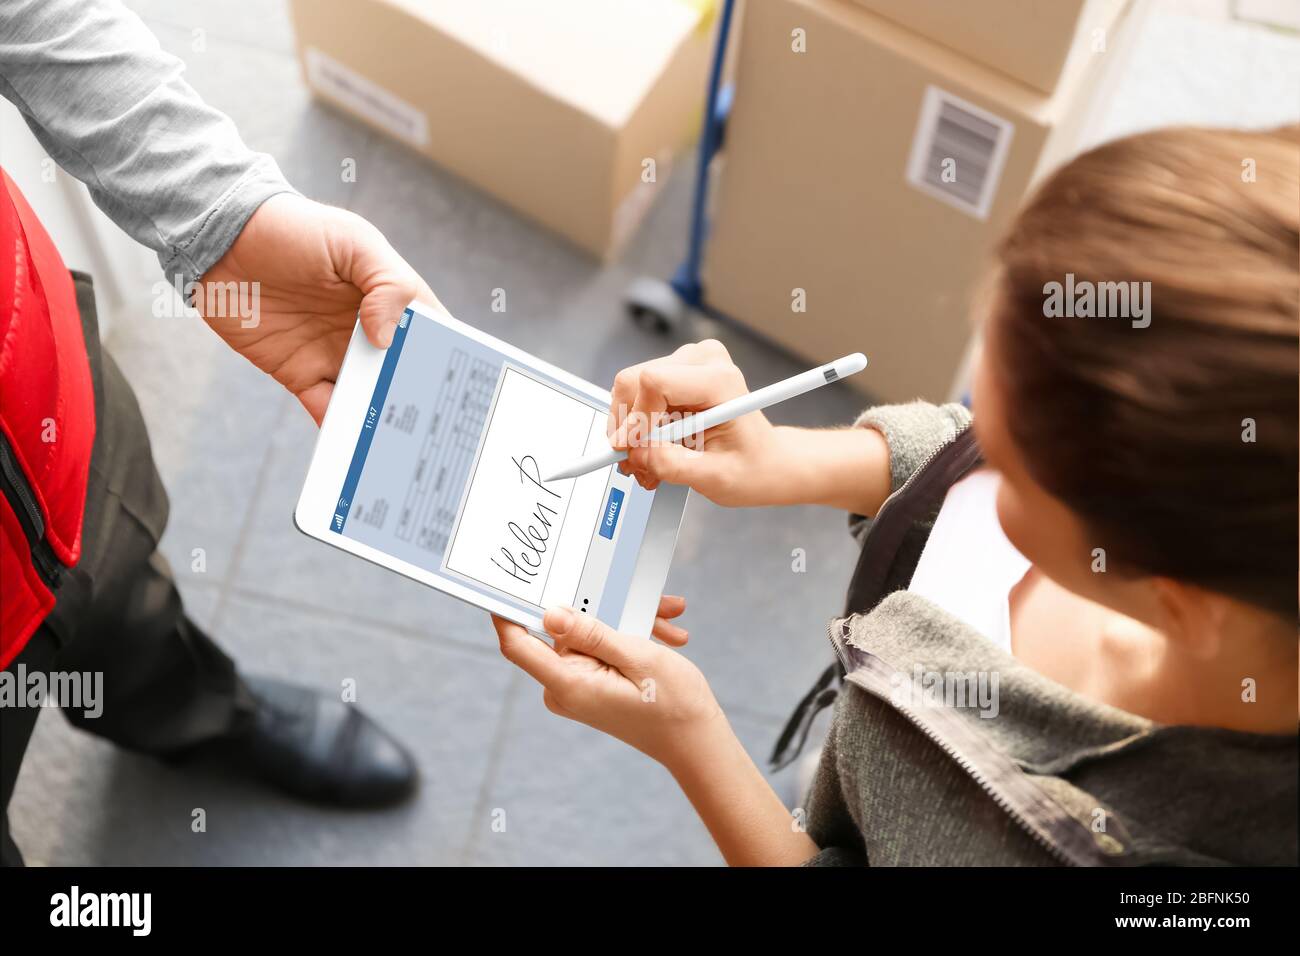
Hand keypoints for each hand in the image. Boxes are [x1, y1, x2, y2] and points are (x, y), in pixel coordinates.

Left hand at [194, 193, 440, 423]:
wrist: (220, 239)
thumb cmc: (291, 227)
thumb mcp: (351, 241)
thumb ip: (385, 284)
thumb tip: (391, 338)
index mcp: (390, 298)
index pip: (431, 331)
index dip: (446, 355)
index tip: (459, 383)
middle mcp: (368, 331)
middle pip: (404, 372)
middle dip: (419, 397)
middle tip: (435, 426)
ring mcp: (336, 355)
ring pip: (370, 396)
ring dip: (383, 418)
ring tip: (401, 445)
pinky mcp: (301, 374)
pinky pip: (328, 408)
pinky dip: (341, 428)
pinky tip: (355, 443)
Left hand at [492, 596, 726, 768]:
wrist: (695, 741)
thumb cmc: (673, 704)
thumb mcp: (637, 658)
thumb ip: (591, 634)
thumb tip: (549, 614)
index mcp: (568, 684)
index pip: (517, 644)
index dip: (506, 610)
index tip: (510, 579)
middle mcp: (565, 686)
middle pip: (565, 631)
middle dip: (605, 608)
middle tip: (652, 604)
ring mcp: (577, 686)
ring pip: (589, 635)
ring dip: (627, 622)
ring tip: (668, 621)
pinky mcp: (590, 683)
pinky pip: (599, 649)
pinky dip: (629, 639)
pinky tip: (665, 634)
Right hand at [607, 339, 795, 505]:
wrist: (767, 462)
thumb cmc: (754, 465)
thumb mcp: (715, 477)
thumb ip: (673, 465)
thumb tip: (636, 453)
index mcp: (720, 380)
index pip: (655, 382)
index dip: (635, 419)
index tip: (629, 449)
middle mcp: (702, 362)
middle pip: (634, 382)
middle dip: (628, 429)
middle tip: (636, 463)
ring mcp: (687, 364)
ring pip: (629, 390)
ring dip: (631, 432)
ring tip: (648, 464)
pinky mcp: (675, 374)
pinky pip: (637, 396)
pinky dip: (638, 429)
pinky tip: (652, 452)